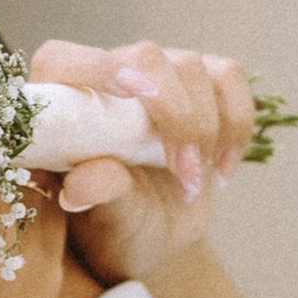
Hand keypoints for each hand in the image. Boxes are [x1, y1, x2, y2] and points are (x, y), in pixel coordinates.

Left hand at [30, 40, 255, 289]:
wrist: (157, 239)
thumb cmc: (117, 230)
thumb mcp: (105, 224)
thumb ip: (98, 196)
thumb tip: (83, 182)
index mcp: (60, 104)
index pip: (63, 60)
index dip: (98, 68)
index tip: (138, 96)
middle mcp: (105, 76)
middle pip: (145, 58)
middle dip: (175, 115)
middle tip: (184, 172)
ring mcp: (155, 74)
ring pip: (192, 66)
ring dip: (205, 128)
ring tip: (194, 183)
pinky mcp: (199, 82)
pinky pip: (229, 77)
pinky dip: (237, 122)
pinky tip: (223, 167)